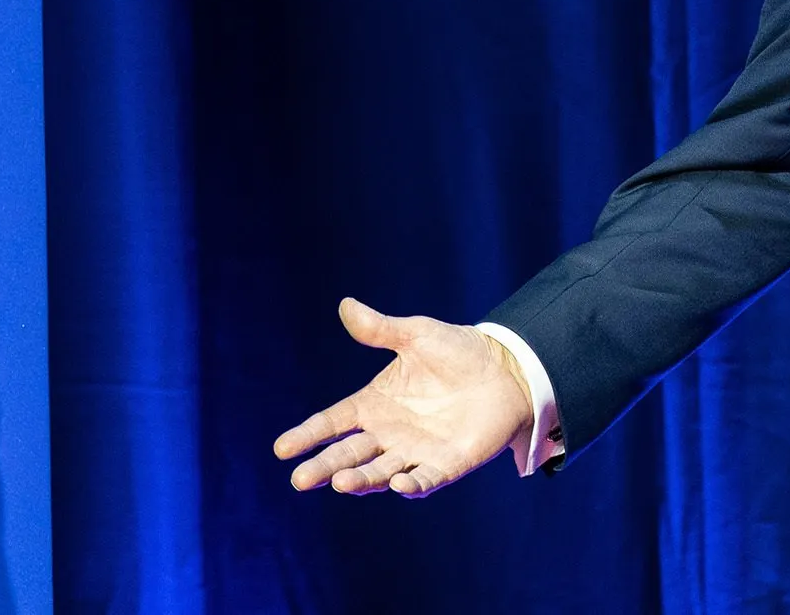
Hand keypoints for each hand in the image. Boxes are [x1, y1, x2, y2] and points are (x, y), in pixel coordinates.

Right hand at [274, 298, 532, 496]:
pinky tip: (399, 485)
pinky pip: (424, 480)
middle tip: (300, 479)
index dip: (308, 436)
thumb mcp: (418, 335)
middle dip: (324, 468)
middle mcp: (388, 433)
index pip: (332, 423)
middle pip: (348, 455)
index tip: (282, 448)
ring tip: (341, 482)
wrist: (507, 368)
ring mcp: (415, 452)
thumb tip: (347, 305)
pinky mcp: (446, 465)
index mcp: (374, 404)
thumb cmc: (458, 351)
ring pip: (379, 472)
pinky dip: (411, 485)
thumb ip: (382, 329)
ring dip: (361, 480)